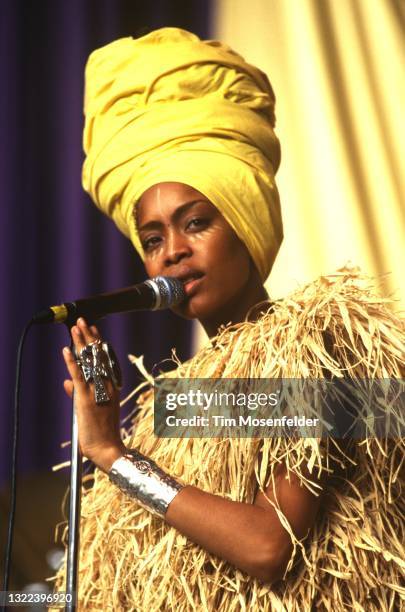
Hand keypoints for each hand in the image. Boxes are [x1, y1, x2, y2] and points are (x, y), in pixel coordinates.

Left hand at [62, 317, 125, 471]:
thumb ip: (78, 393)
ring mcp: (97, 390)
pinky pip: (78, 376)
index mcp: (111, 386)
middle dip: (89, 337)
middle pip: (98, 355)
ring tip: (76, 328)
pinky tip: (67, 349)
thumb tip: (66, 381)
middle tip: (82, 321)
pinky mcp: (86, 398)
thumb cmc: (102, 432)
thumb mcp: (90, 409)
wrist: (108, 448)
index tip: (93, 330)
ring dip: (81, 343)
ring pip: (89, 362)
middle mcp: (107, 385)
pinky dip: (71, 362)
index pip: (104, 359)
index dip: (98, 343)